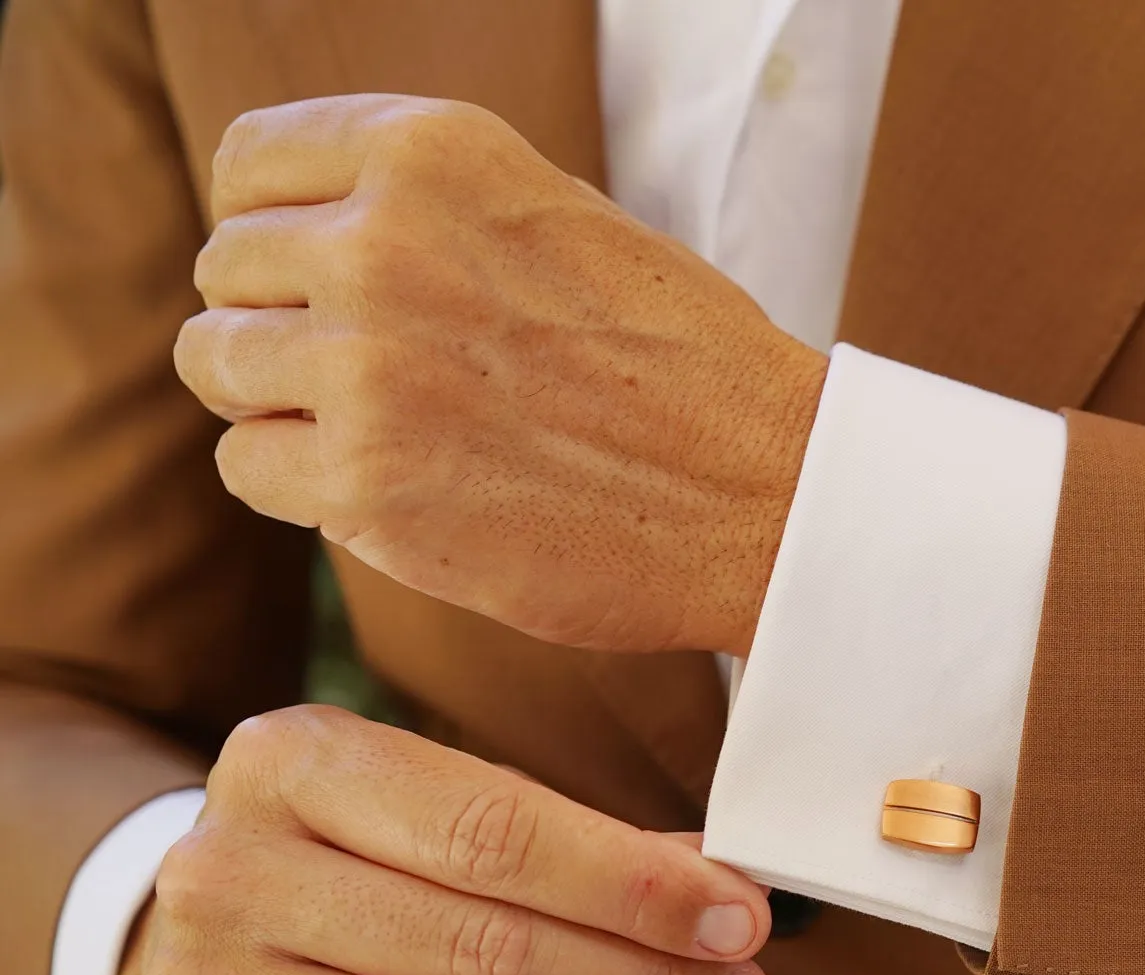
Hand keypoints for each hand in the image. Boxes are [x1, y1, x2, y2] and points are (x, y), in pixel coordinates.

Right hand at [119, 705, 772, 974]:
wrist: (194, 938)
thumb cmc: (361, 860)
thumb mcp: (445, 806)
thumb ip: (581, 841)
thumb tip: (728, 890)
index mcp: (295, 761)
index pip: (496, 832)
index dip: (635, 886)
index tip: (740, 920)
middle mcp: (227, 869)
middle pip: (482, 948)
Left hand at [173, 94, 827, 656]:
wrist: (764, 490)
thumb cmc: (680, 364)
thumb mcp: (557, 217)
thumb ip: (427, 208)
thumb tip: (301, 241)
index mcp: (433, 152)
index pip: (250, 167)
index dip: (276, 231)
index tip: (321, 282)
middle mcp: (382, 240)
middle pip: (227, 271)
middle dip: (283, 324)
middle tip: (378, 378)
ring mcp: (367, 363)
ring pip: (217, 364)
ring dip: (282, 402)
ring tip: (382, 430)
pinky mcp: (365, 481)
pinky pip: (247, 464)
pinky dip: (300, 483)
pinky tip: (390, 487)